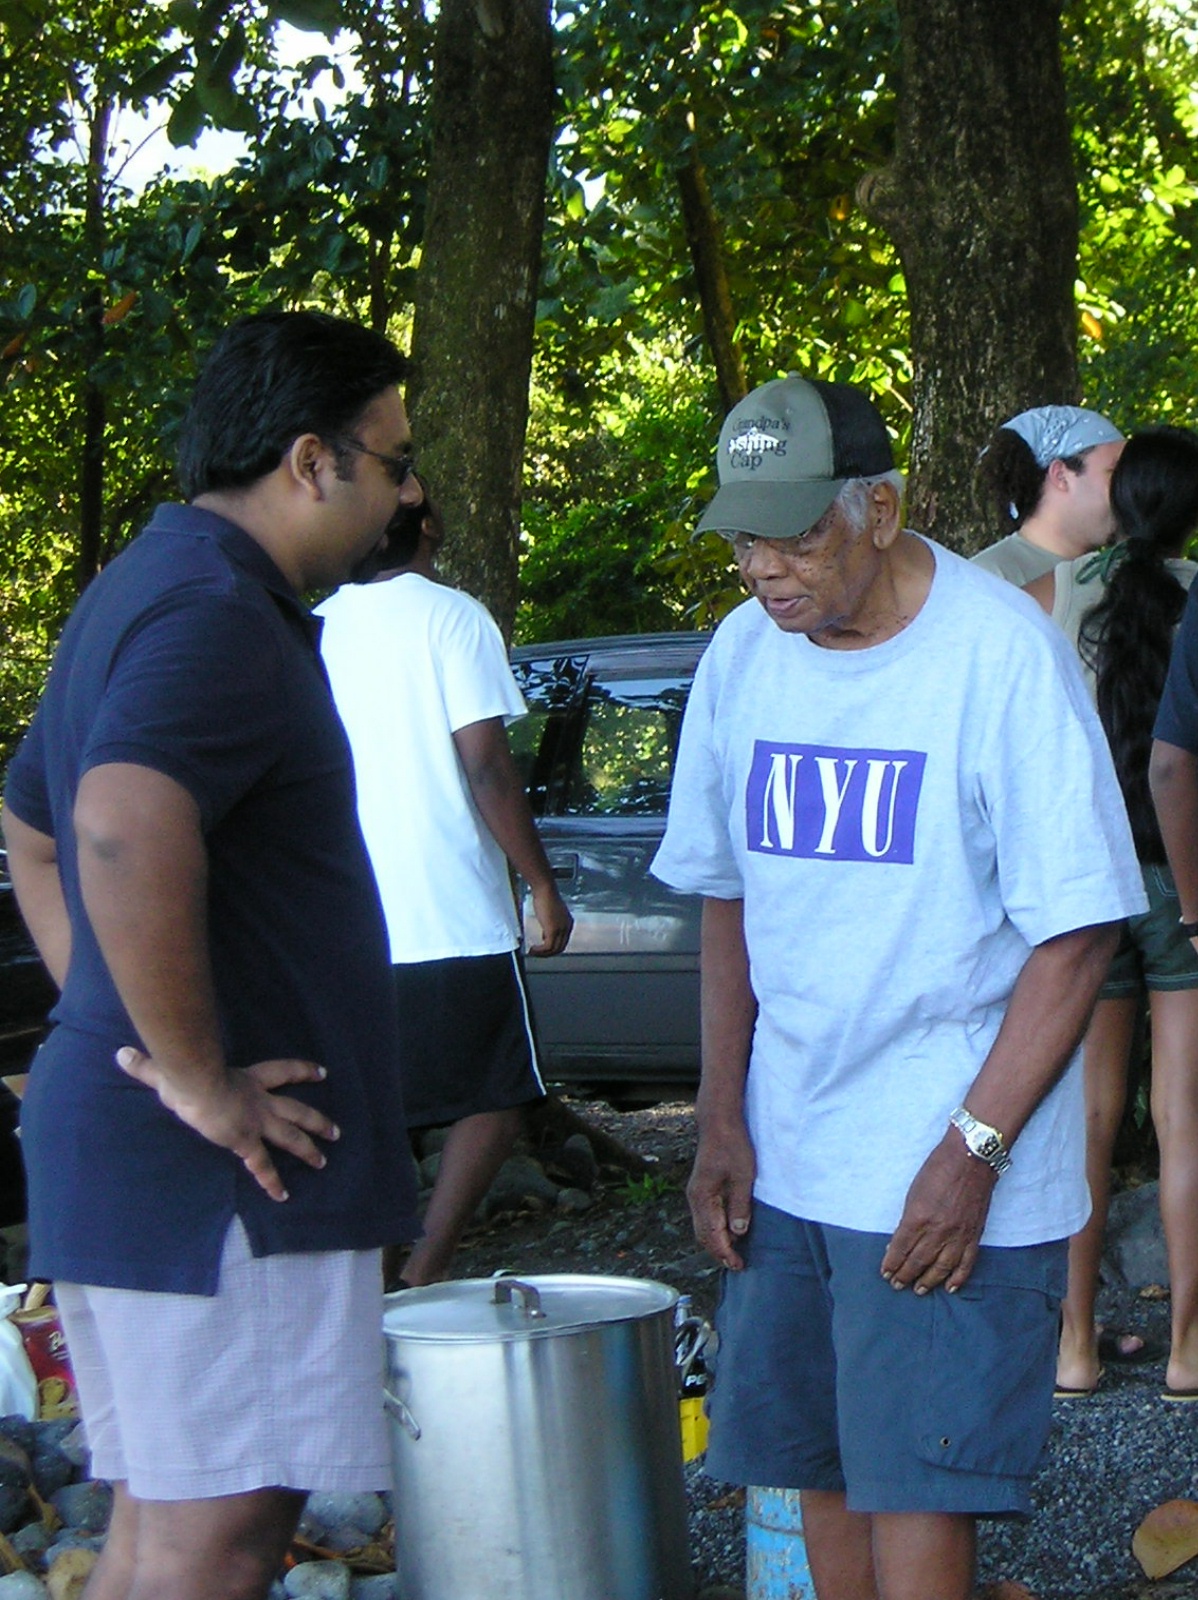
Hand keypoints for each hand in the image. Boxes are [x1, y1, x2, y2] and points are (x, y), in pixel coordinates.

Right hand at [115, 1049, 338, 1202]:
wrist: (198, 1083)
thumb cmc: (188, 1071)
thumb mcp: (173, 1068)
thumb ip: (150, 1065)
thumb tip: (122, 1055)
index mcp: (248, 1079)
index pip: (283, 1072)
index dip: (302, 1071)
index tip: (322, 1072)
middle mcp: (260, 1101)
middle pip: (297, 1110)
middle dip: (317, 1120)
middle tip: (336, 1131)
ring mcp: (256, 1121)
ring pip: (292, 1135)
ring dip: (310, 1148)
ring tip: (325, 1159)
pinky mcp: (246, 1141)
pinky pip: (262, 1165)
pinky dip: (272, 1182)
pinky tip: (283, 1196)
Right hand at [527, 882, 573, 956]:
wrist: (545, 890)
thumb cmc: (546, 897)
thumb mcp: (551, 913)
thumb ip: (551, 923)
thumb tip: (545, 933)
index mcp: (568, 923)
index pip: (563, 941)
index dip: (552, 946)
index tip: (543, 948)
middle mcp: (567, 927)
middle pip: (560, 948)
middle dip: (548, 953)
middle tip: (537, 954)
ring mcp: (561, 929)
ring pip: (554, 949)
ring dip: (542, 954)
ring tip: (533, 952)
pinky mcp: (553, 930)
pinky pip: (547, 947)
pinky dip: (540, 951)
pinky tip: (533, 949)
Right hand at [687, 1118, 755, 1269]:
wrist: (719, 1122)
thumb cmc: (732, 1145)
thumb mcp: (743, 1176)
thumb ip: (739, 1205)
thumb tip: (739, 1232)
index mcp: (703, 1197)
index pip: (712, 1235)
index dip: (725, 1253)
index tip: (738, 1265)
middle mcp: (695, 1198)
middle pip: (703, 1235)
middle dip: (719, 1252)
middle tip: (737, 1264)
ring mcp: (696, 1193)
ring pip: (702, 1227)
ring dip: (716, 1242)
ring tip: (733, 1252)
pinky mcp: (701, 1188)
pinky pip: (705, 1217)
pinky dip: (714, 1229)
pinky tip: (728, 1231)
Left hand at [880, 1131, 996, 1293]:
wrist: (971, 1159)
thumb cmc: (937, 1170)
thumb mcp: (914, 1193)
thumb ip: (908, 1219)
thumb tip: (900, 1241)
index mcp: (918, 1218)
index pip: (900, 1248)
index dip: (892, 1263)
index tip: (885, 1273)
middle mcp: (938, 1232)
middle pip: (918, 1261)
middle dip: (905, 1275)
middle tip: (897, 1285)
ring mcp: (958, 1236)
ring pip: (941, 1268)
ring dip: (928, 1281)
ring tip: (918, 1290)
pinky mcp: (974, 1236)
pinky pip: (966, 1263)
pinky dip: (958, 1278)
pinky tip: (949, 1288)